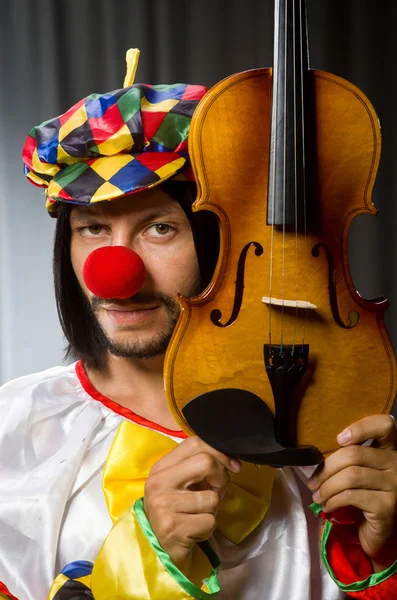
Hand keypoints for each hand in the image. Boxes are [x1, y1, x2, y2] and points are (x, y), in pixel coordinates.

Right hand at [144, 436, 240, 567]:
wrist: (158, 548)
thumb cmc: (175, 511)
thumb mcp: (181, 483)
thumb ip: (198, 466)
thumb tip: (233, 462)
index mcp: (160, 467)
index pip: (194, 442)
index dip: (220, 452)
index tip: (233, 466)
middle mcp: (158, 482)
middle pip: (206, 463)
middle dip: (221, 479)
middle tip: (217, 492)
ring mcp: (164, 505)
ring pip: (211, 497)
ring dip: (213, 509)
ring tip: (198, 514)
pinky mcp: (173, 527)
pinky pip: (209, 521)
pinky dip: (208, 527)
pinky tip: (195, 530)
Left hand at [308, 415, 396, 566]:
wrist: (377, 532)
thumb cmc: (364, 495)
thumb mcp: (358, 470)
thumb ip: (348, 457)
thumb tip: (315, 454)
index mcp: (390, 449)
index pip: (384, 426)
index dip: (360, 427)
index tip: (338, 439)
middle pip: (355, 453)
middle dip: (327, 467)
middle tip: (312, 482)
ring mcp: (395, 485)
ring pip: (351, 475)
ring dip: (327, 486)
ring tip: (317, 496)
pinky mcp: (388, 506)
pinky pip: (352, 496)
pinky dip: (333, 500)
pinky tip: (328, 506)